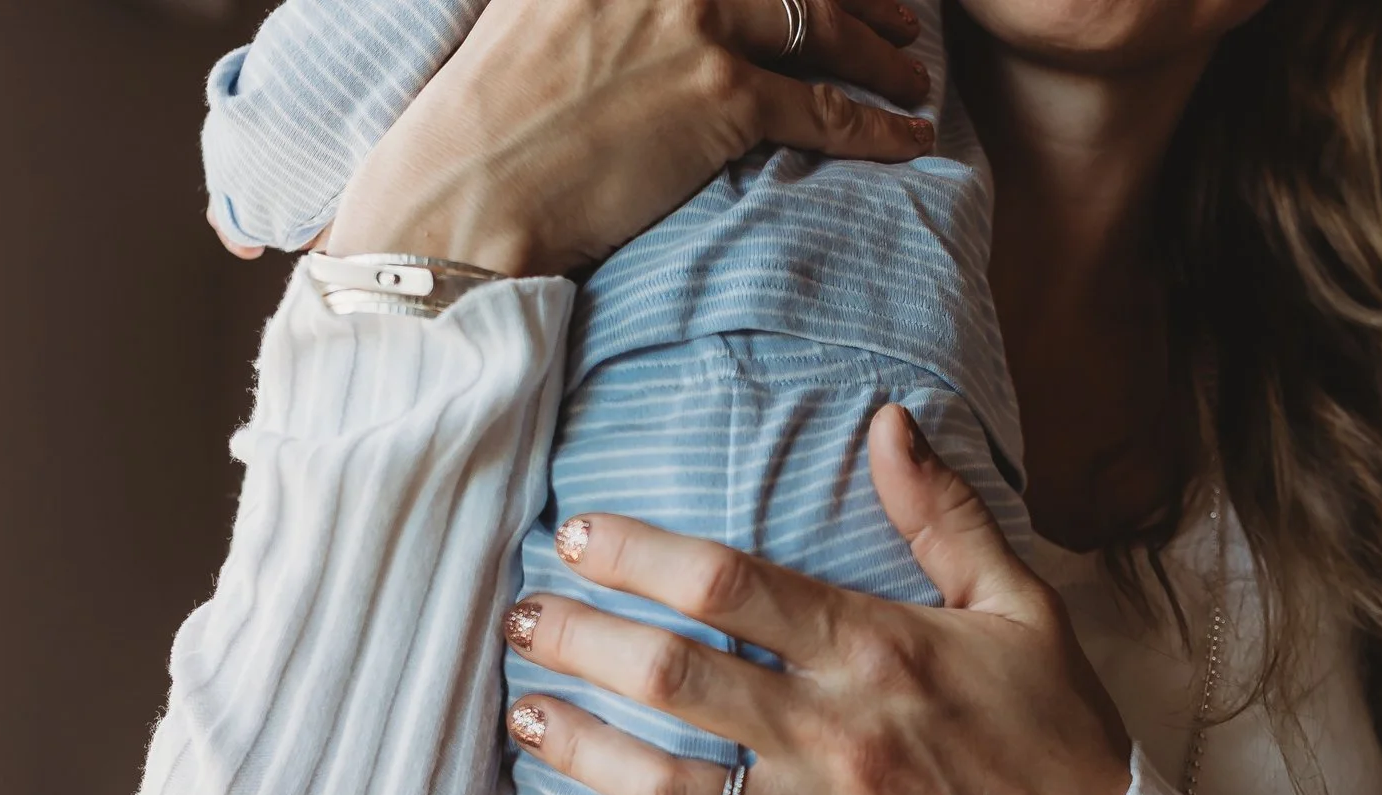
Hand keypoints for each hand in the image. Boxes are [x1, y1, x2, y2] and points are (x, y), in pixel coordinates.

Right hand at [326, 0, 936, 275]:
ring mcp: (696, 20)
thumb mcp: (536, 17)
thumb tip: (647, 19)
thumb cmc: (487, 123)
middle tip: (899, 18)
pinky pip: (827, 106)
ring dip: (882, 54)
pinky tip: (908, 137)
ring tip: (913, 77)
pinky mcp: (720, 94)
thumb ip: (603, 3)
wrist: (468, 189)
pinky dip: (878, 125)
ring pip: (823, 27)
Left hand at [500, 406, 1134, 794]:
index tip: (579, 534)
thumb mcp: (1021, 609)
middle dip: (579, 638)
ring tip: (520, 711)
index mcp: (880, 649)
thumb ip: (944, 517)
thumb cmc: (1058, 739)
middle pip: (674, 675)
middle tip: (519, 613)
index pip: (731, 586)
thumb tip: (887, 422)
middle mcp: (834, 732)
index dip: (639, 553)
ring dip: (578, 745)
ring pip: (664, 781)